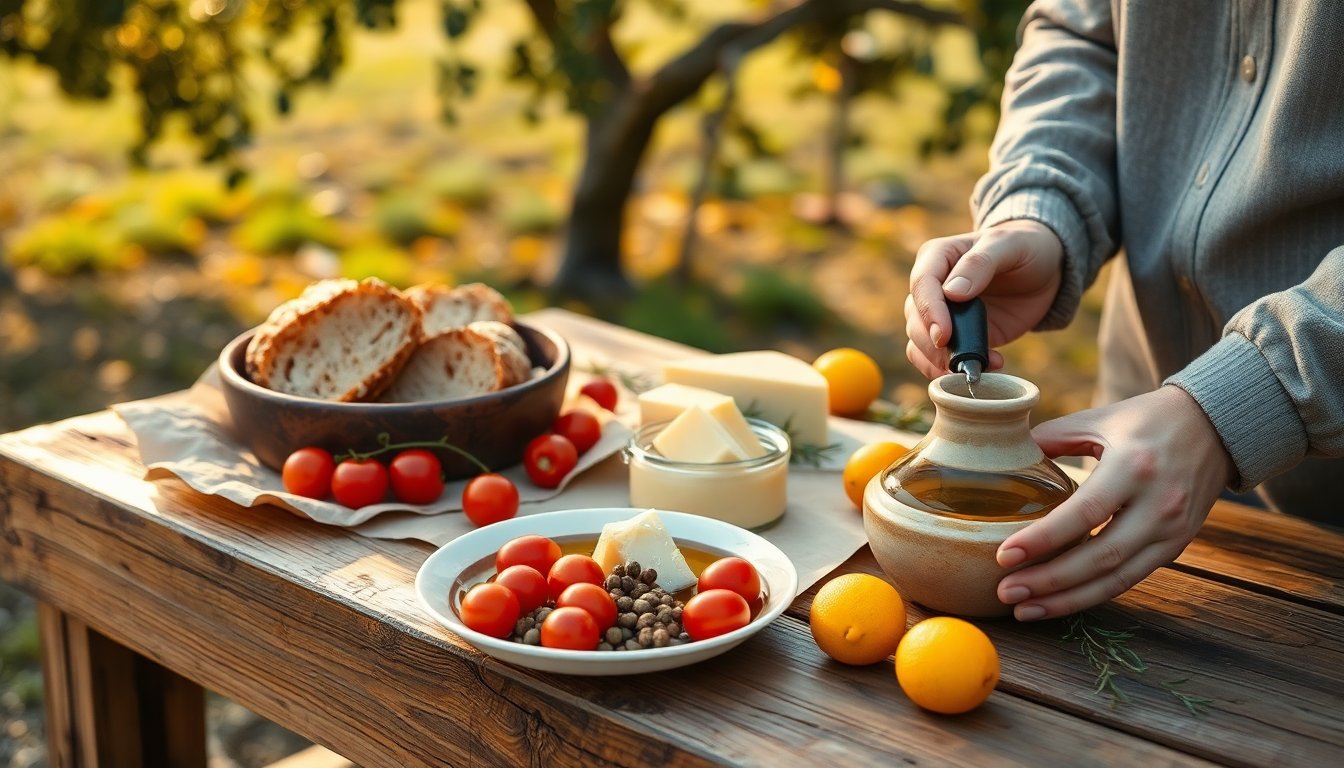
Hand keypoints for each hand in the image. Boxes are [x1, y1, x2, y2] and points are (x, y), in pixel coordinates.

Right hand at [905, 220, 1063, 378]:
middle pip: (915, 319)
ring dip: (941, 362)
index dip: (929, 312)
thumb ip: (980, 262)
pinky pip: (936, 359)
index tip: (944, 335)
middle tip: (964, 359)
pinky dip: (951, 370)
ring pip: (919, 343)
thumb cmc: (1025, 247)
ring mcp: (941, 315)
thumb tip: (951, 292)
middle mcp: (931, 287)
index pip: (921, 285)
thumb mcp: (1009, 245)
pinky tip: (985, 366)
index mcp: (937, 257)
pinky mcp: (955, 338)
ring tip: (980, 365)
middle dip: (934, 344)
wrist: (1044, 271)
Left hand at [996, 386, 1235, 620]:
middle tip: (1007, 591)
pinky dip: (1093, 594)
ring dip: (1068, 600)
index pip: (1084, 513)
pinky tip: (1060, 602)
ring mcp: (1172, 530)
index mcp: (1134, 467)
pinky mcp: (1176, 546)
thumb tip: (1006, 457)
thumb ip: (1052, 437)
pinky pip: (1131, 579)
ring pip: (1116, 579)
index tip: (1005, 556)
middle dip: (1049, 581)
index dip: (1043, 539)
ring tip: (1025, 609)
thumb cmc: (1148, 419)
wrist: (1216, 427)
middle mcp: (1158, 504)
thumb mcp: (1099, 418)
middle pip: (1100, 557)